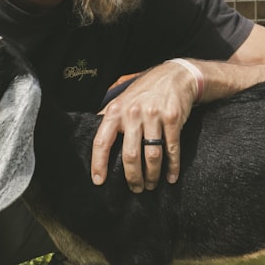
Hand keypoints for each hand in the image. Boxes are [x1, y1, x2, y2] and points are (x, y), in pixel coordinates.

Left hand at [90, 61, 198, 192]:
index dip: (98, 163)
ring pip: (152, 155)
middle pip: (130, 155)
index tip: (98, 181)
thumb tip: (90, 138)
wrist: (174, 76)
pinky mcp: (173, 118)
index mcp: (116, 111)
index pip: (102, 141)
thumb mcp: (122, 100)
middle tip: (135, 189)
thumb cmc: (144, 93)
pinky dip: (172, 166)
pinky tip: (171, 177)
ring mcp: (154, 115)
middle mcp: (133, 113)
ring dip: (152, 176)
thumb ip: (109, 118)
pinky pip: (172, 149)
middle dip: (132, 177)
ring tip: (150, 185)